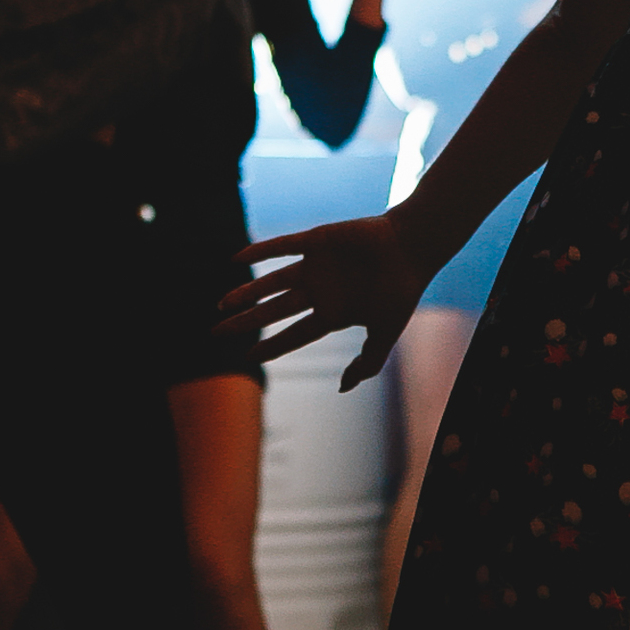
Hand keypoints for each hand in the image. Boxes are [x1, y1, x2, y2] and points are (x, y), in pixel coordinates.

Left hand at [215, 211, 438, 391]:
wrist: (413, 248)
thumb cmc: (401, 290)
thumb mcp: (384, 333)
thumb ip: (366, 362)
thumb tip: (343, 389)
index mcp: (333, 314)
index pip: (293, 335)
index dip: (270, 346)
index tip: (247, 356)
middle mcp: (319, 291)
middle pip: (274, 311)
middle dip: (246, 322)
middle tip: (217, 333)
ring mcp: (315, 266)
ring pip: (271, 282)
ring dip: (246, 292)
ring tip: (220, 304)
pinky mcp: (316, 241)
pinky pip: (281, 246)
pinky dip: (258, 251)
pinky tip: (236, 258)